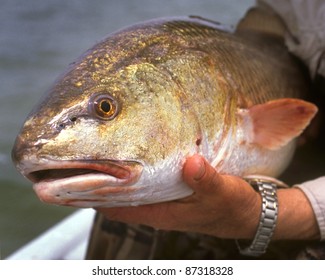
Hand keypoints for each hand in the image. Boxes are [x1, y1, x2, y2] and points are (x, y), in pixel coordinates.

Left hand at [96, 155, 319, 239]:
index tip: (72, 177)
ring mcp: (162, 198)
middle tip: (75, 160)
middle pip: (116, 196)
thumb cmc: (233, 207)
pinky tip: (128, 155)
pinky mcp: (170, 190)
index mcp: (162, 211)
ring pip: (128, 188)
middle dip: (95, 181)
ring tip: (93, 154)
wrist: (246, 213)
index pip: (117, 206)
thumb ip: (207, 181)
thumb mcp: (223, 193)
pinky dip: (131, 170)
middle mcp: (156, 206)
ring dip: (112, 174)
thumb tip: (191, 164)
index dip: (93, 194)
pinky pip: (143, 181)